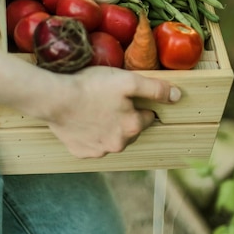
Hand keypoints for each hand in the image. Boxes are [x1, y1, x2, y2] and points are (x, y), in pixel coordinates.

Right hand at [43, 66, 180, 158]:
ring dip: (108, 125)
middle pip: (129, 128)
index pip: (147, 115)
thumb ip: (156, 88)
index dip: (139, 102)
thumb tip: (178, 96)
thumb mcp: (128, 80)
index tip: (126, 93)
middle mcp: (118, 144)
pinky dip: (90, 133)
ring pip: (111, 137)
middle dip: (124, 115)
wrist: (56, 98)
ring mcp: (98, 151)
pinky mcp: (80, 152)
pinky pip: (92, 143)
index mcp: (133, 127)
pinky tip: (83, 118)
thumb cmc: (92, 86)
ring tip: (95, 106)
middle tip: (109, 98)